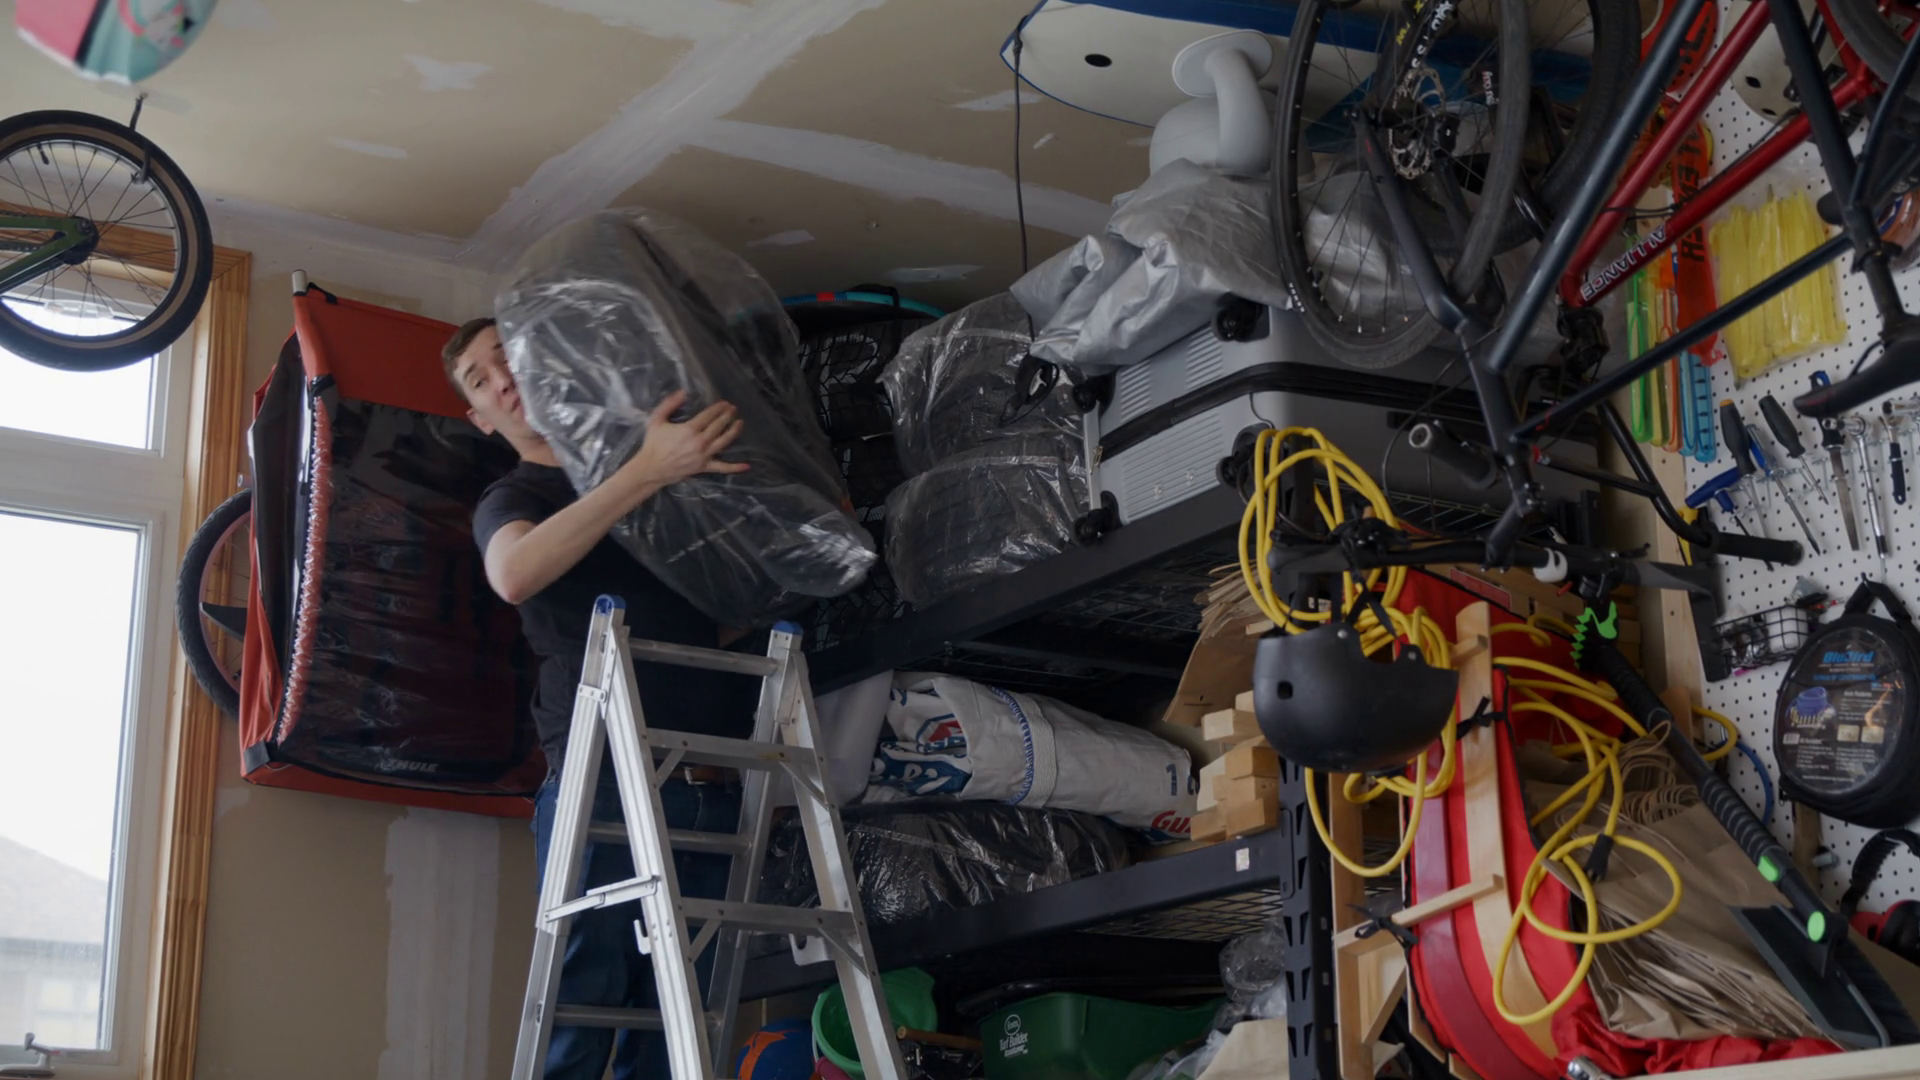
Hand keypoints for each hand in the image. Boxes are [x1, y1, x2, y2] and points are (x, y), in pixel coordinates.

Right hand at [622, 390, 747, 488]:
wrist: (651, 468)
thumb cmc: (653, 444)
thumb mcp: (657, 420)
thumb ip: (669, 404)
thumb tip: (682, 392)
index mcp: (689, 429)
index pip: (709, 416)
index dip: (718, 408)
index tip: (725, 403)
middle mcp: (700, 442)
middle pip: (718, 426)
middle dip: (727, 416)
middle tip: (733, 409)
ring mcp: (704, 455)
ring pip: (724, 442)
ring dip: (734, 431)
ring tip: (740, 423)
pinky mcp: (704, 467)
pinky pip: (722, 468)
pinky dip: (734, 467)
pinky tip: (746, 465)